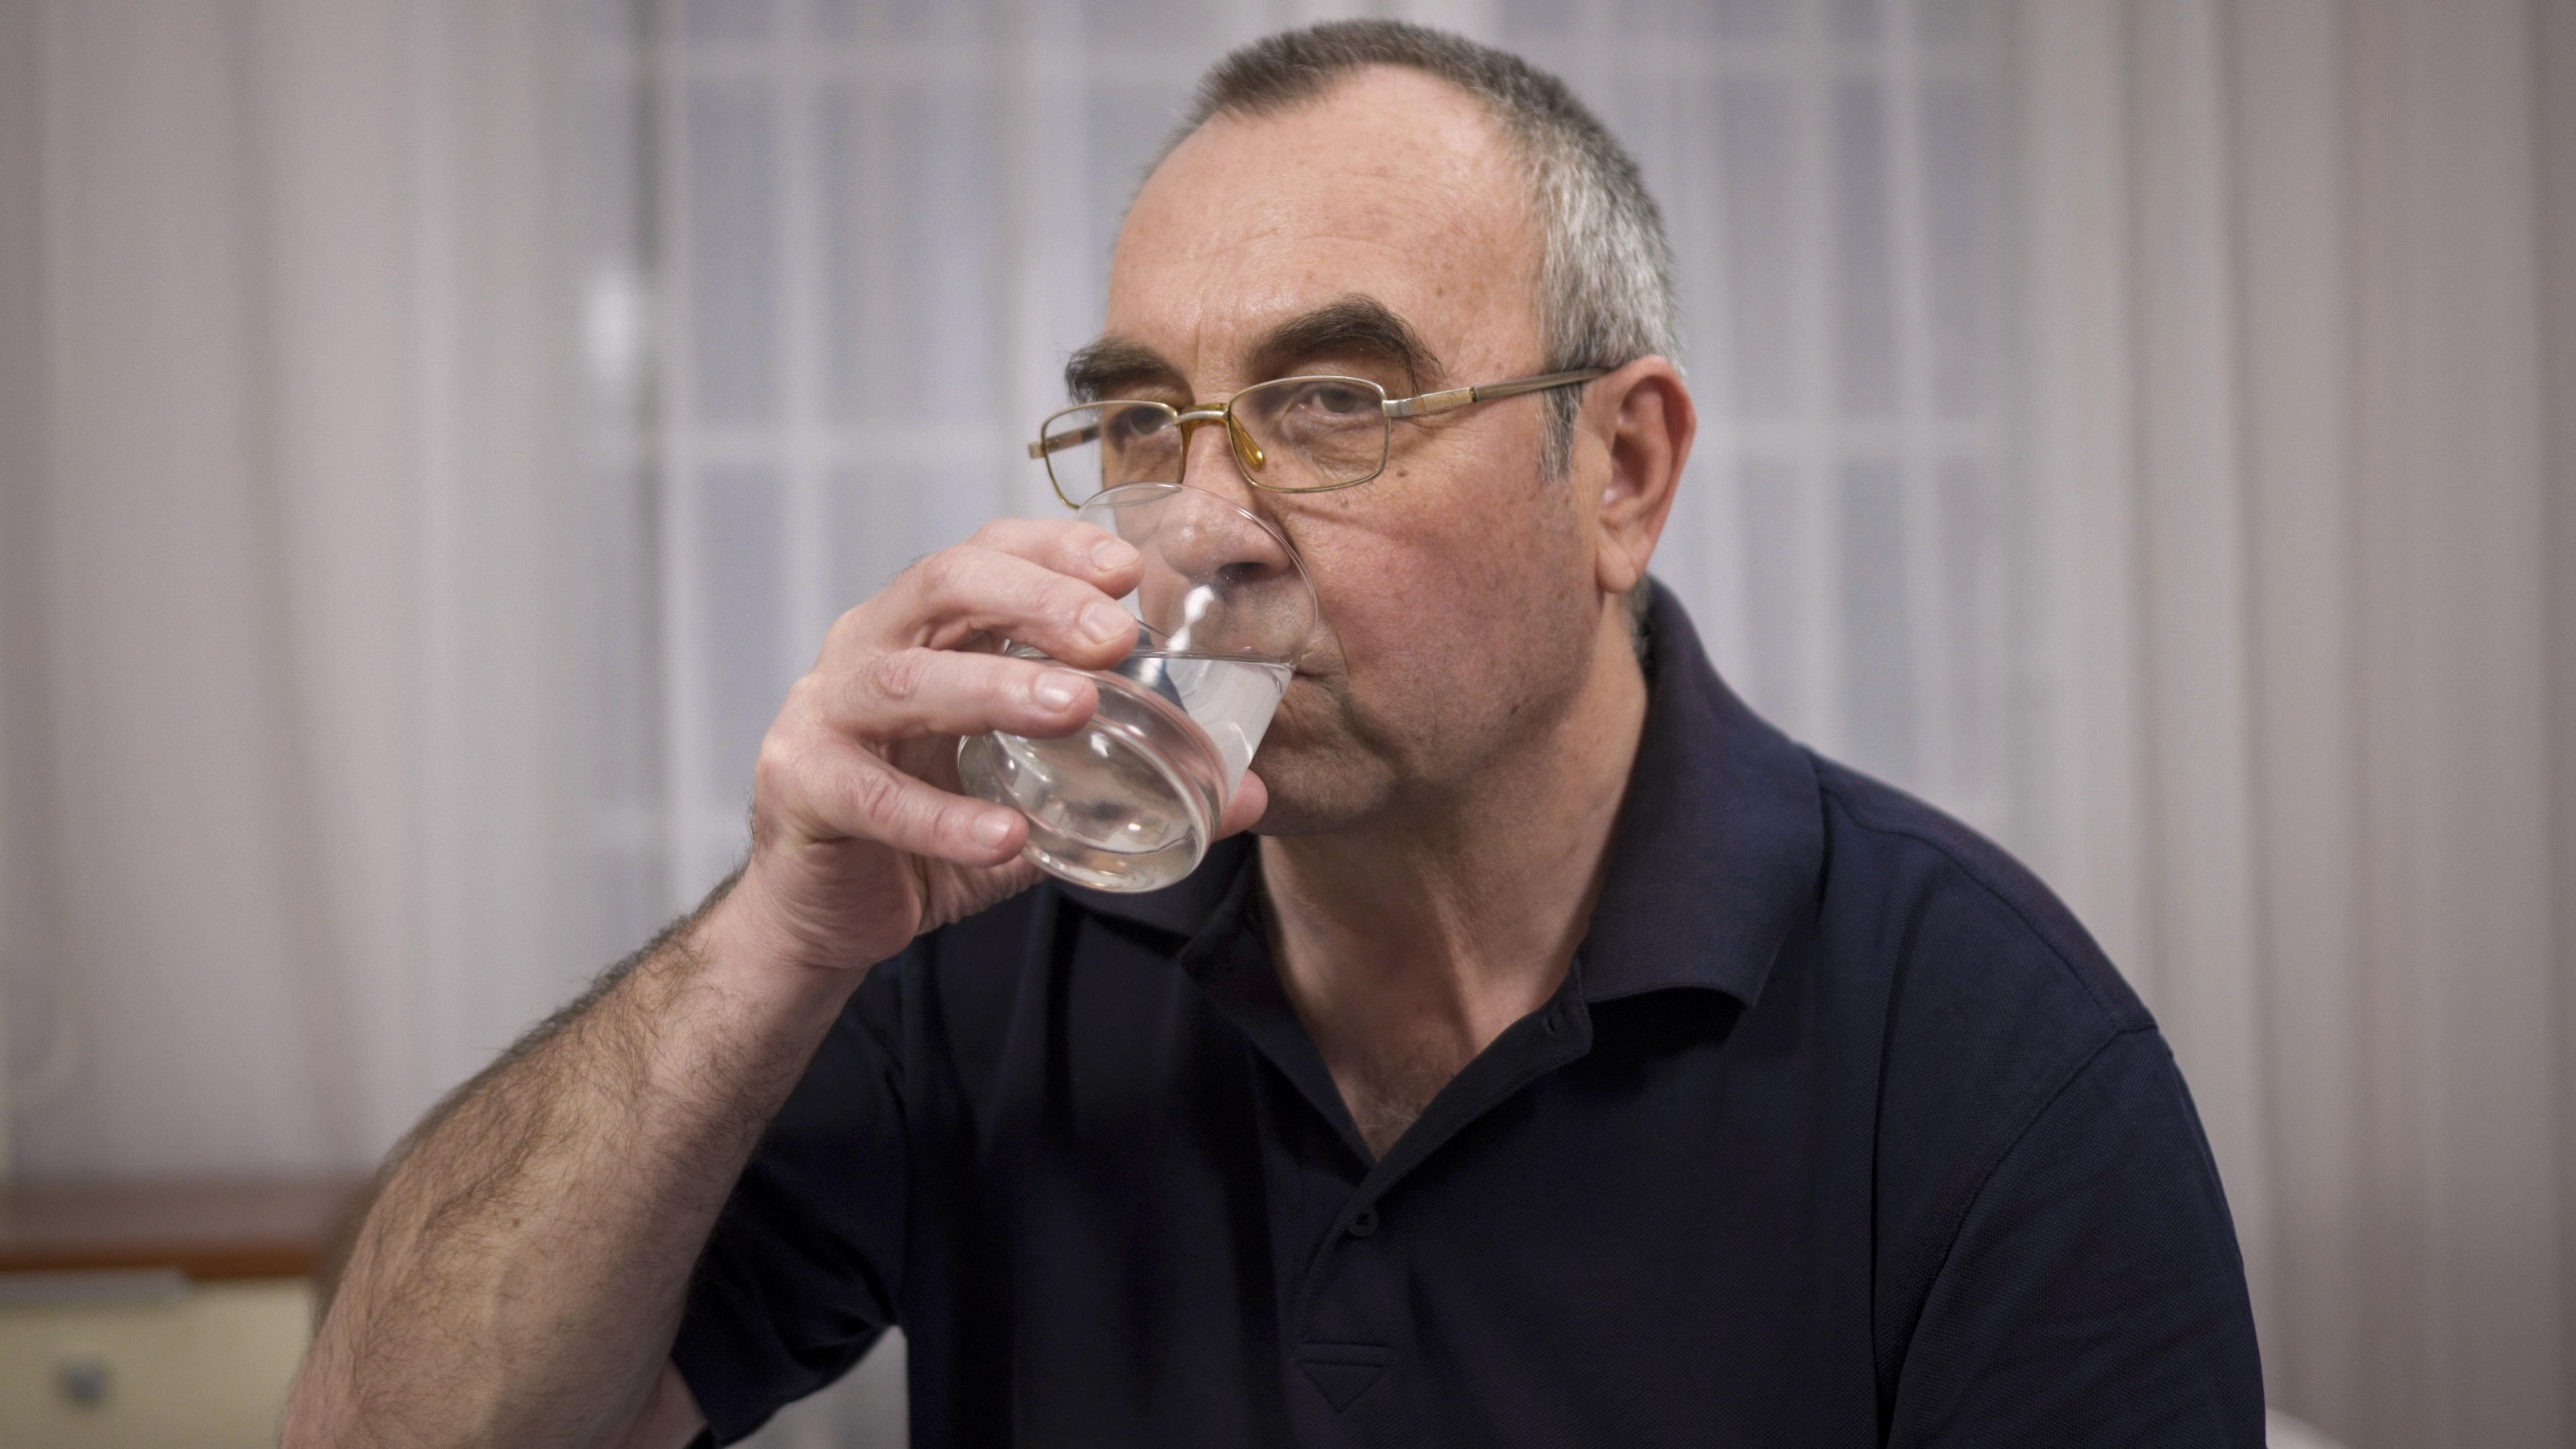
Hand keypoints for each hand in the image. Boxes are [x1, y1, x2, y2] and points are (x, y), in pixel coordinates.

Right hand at [712, 518, 1269, 976]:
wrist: (826, 917)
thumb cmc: (929, 832)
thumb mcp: (1037, 798)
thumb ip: (1127, 787)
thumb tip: (1249, 794)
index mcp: (924, 629)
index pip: (986, 550)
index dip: (1054, 547)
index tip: (1130, 569)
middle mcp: (867, 648)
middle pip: (942, 583)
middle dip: (1034, 598)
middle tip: (1114, 636)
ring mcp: (822, 713)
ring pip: (902, 680)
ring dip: (994, 688)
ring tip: (1076, 709)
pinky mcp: (800, 787)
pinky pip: (871, 794)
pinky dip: (942, 817)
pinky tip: (1005, 834)